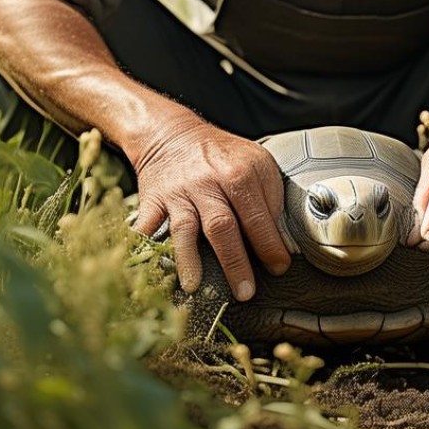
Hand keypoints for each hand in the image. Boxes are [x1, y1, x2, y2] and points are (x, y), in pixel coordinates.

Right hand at [130, 120, 289, 300]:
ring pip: (184, 229)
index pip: (257, 217)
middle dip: (235, 263)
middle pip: (222, 227)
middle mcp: (206, 183)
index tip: (279, 268)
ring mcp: (177, 193)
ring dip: (189, 261)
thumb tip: (284, 242)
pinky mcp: (152, 201)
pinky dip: (144, 248)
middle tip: (246, 293)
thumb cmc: (222, 156)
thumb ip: (271, 200)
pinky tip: (149, 270)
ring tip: (195, 287)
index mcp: (238, 173)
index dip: (269, 246)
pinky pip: (146, 227)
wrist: (174, 135)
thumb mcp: (257, 164)